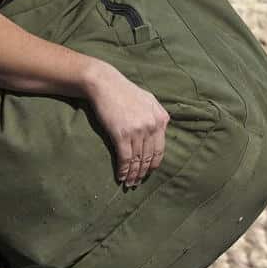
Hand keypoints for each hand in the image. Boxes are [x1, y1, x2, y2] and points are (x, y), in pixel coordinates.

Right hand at [84, 63, 169, 187]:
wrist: (104, 84)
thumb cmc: (124, 91)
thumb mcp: (148, 99)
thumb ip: (157, 114)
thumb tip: (161, 127)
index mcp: (161, 119)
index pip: (160, 149)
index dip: (154, 164)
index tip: (148, 172)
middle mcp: (152, 125)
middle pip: (149, 157)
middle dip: (143, 173)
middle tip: (138, 183)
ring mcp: (137, 130)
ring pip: (138, 160)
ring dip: (133, 175)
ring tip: (129, 184)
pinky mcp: (121, 134)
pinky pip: (125, 158)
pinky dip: (123, 170)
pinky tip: (121, 177)